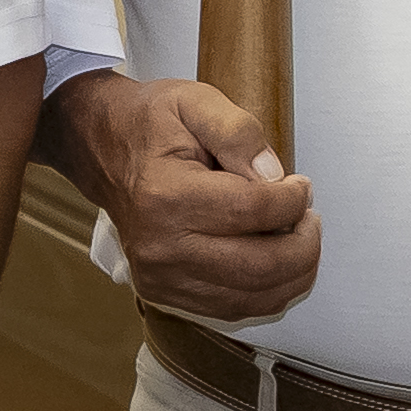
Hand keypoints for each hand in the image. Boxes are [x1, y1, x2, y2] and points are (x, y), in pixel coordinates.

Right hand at [63, 74, 316, 324]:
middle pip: (261, 265)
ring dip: (293, 273)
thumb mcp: (196, 102)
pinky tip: (274, 262)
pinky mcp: (162, 293)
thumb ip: (239, 133)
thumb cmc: (149, 126)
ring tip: (298, 239)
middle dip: (304, 244)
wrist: (101, 150)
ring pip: (253, 297)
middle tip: (310, 219)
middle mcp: (160, 245)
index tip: (301, 186)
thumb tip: (274, 177)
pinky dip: (267, 292)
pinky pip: (233, 308)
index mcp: (166, 196)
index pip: (256, 210)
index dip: (294, 200)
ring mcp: (159, 276)